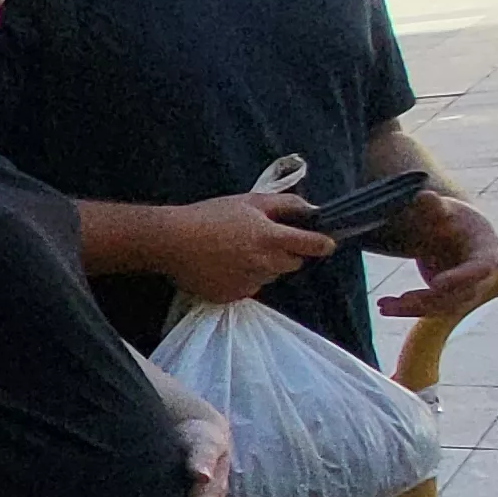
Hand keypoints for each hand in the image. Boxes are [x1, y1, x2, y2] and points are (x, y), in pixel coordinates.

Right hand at [153, 191, 337, 303]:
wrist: (171, 241)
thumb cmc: (209, 215)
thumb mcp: (248, 201)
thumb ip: (285, 204)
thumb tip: (311, 209)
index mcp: (271, 238)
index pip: (311, 245)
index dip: (322, 244)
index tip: (326, 243)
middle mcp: (265, 263)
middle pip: (292, 264)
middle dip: (286, 253)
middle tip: (265, 241)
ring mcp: (249, 282)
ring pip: (270, 276)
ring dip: (264, 266)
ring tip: (238, 252)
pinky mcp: (232, 295)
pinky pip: (249, 287)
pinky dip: (243, 278)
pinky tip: (224, 266)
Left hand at [377, 192, 497, 320]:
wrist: (448, 230)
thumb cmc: (450, 217)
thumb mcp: (442, 209)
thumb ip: (433, 207)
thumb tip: (424, 196)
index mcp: (487, 250)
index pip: (480, 268)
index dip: (461, 278)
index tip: (437, 283)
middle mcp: (481, 275)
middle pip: (459, 294)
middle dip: (430, 298)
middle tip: (402, 299)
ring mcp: (465, 289)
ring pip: (441, 307)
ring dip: (413, 308)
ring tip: (384, 305)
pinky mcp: (446, 298)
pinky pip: (428, 308)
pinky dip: (406, 309)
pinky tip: (384, 306)